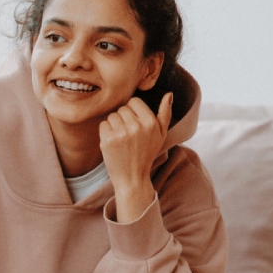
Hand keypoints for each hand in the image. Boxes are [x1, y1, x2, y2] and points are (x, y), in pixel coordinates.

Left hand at [99, 92, 172, 222]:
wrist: (132, 177)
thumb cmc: (146, 154)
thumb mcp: (161, 134)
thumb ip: (165, 114)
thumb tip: (169, 94)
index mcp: (150, 122)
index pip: (134, 101)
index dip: (132, 111)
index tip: (134, 123)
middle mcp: (136, 126)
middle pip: (121, 108)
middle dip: (123, 119)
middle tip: (128, 135)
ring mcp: (121, 133)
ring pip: (111, 116)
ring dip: (113, 125)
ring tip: (121, 139)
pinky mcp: (107, 140)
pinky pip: (103, 125)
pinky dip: (105, 132)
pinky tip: (113, 143)